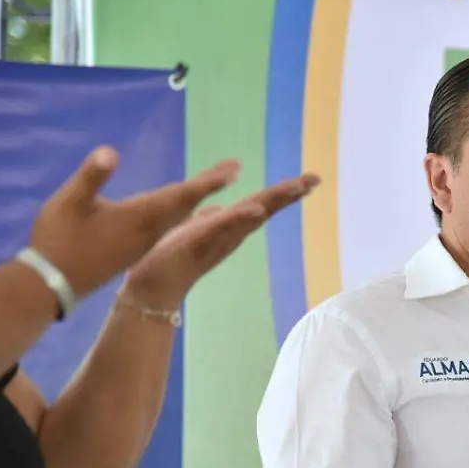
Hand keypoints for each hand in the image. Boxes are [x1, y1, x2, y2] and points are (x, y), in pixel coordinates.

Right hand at [28, 146, 240, 298]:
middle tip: (235, 167)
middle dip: (211, 185)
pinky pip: (170, 225)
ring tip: (217, 182)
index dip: (207, 182)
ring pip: (180, 215)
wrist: (51, 287)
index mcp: (140, 217)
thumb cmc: (58, 241)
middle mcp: (150, 230)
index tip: (234, 170)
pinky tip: (187, 208)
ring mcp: (144, 241)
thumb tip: (110, 152)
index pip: (181, 195)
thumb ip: (91, 176)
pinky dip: (183, 211)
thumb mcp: (68, 203)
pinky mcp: (136, 248)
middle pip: (188, 203)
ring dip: (199, 197)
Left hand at [122, 170, 320, 308]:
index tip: (310, 181)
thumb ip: (207, 221)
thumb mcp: (191, 232)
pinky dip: (240, 218)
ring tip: (297, 187)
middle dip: (290, 194)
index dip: (285, 192)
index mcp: (229, 227)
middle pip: (266, 208)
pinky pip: (223, 227)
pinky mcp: (200, 243)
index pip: (262, 204)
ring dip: (275, 202)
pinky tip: (256, 209)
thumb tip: (215, 210)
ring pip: (252, 216)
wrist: (153, 287)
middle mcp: (230, 234)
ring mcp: (218, 239)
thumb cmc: (169, 260)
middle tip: (315, 179)